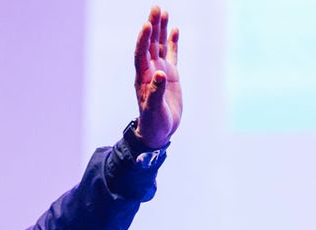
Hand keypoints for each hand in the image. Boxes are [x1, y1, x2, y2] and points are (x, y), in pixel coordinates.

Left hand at [133, 5, 181, 148]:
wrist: (158, 132)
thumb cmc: (153, 124)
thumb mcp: (153, 111)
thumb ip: (155, 93)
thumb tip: (159, 74)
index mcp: (143, 79)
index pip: (141, 54)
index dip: (143, 40)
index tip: (146, 24)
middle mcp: (149, 71)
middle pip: (149, 45)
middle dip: (152, 26)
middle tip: (156, 8)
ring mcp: (159, 72)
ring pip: (159, 46)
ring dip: (161, 30)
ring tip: (163, 12)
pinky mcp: (170, 76)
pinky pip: (171, 55)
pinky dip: (173, 42)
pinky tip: (175, 30)